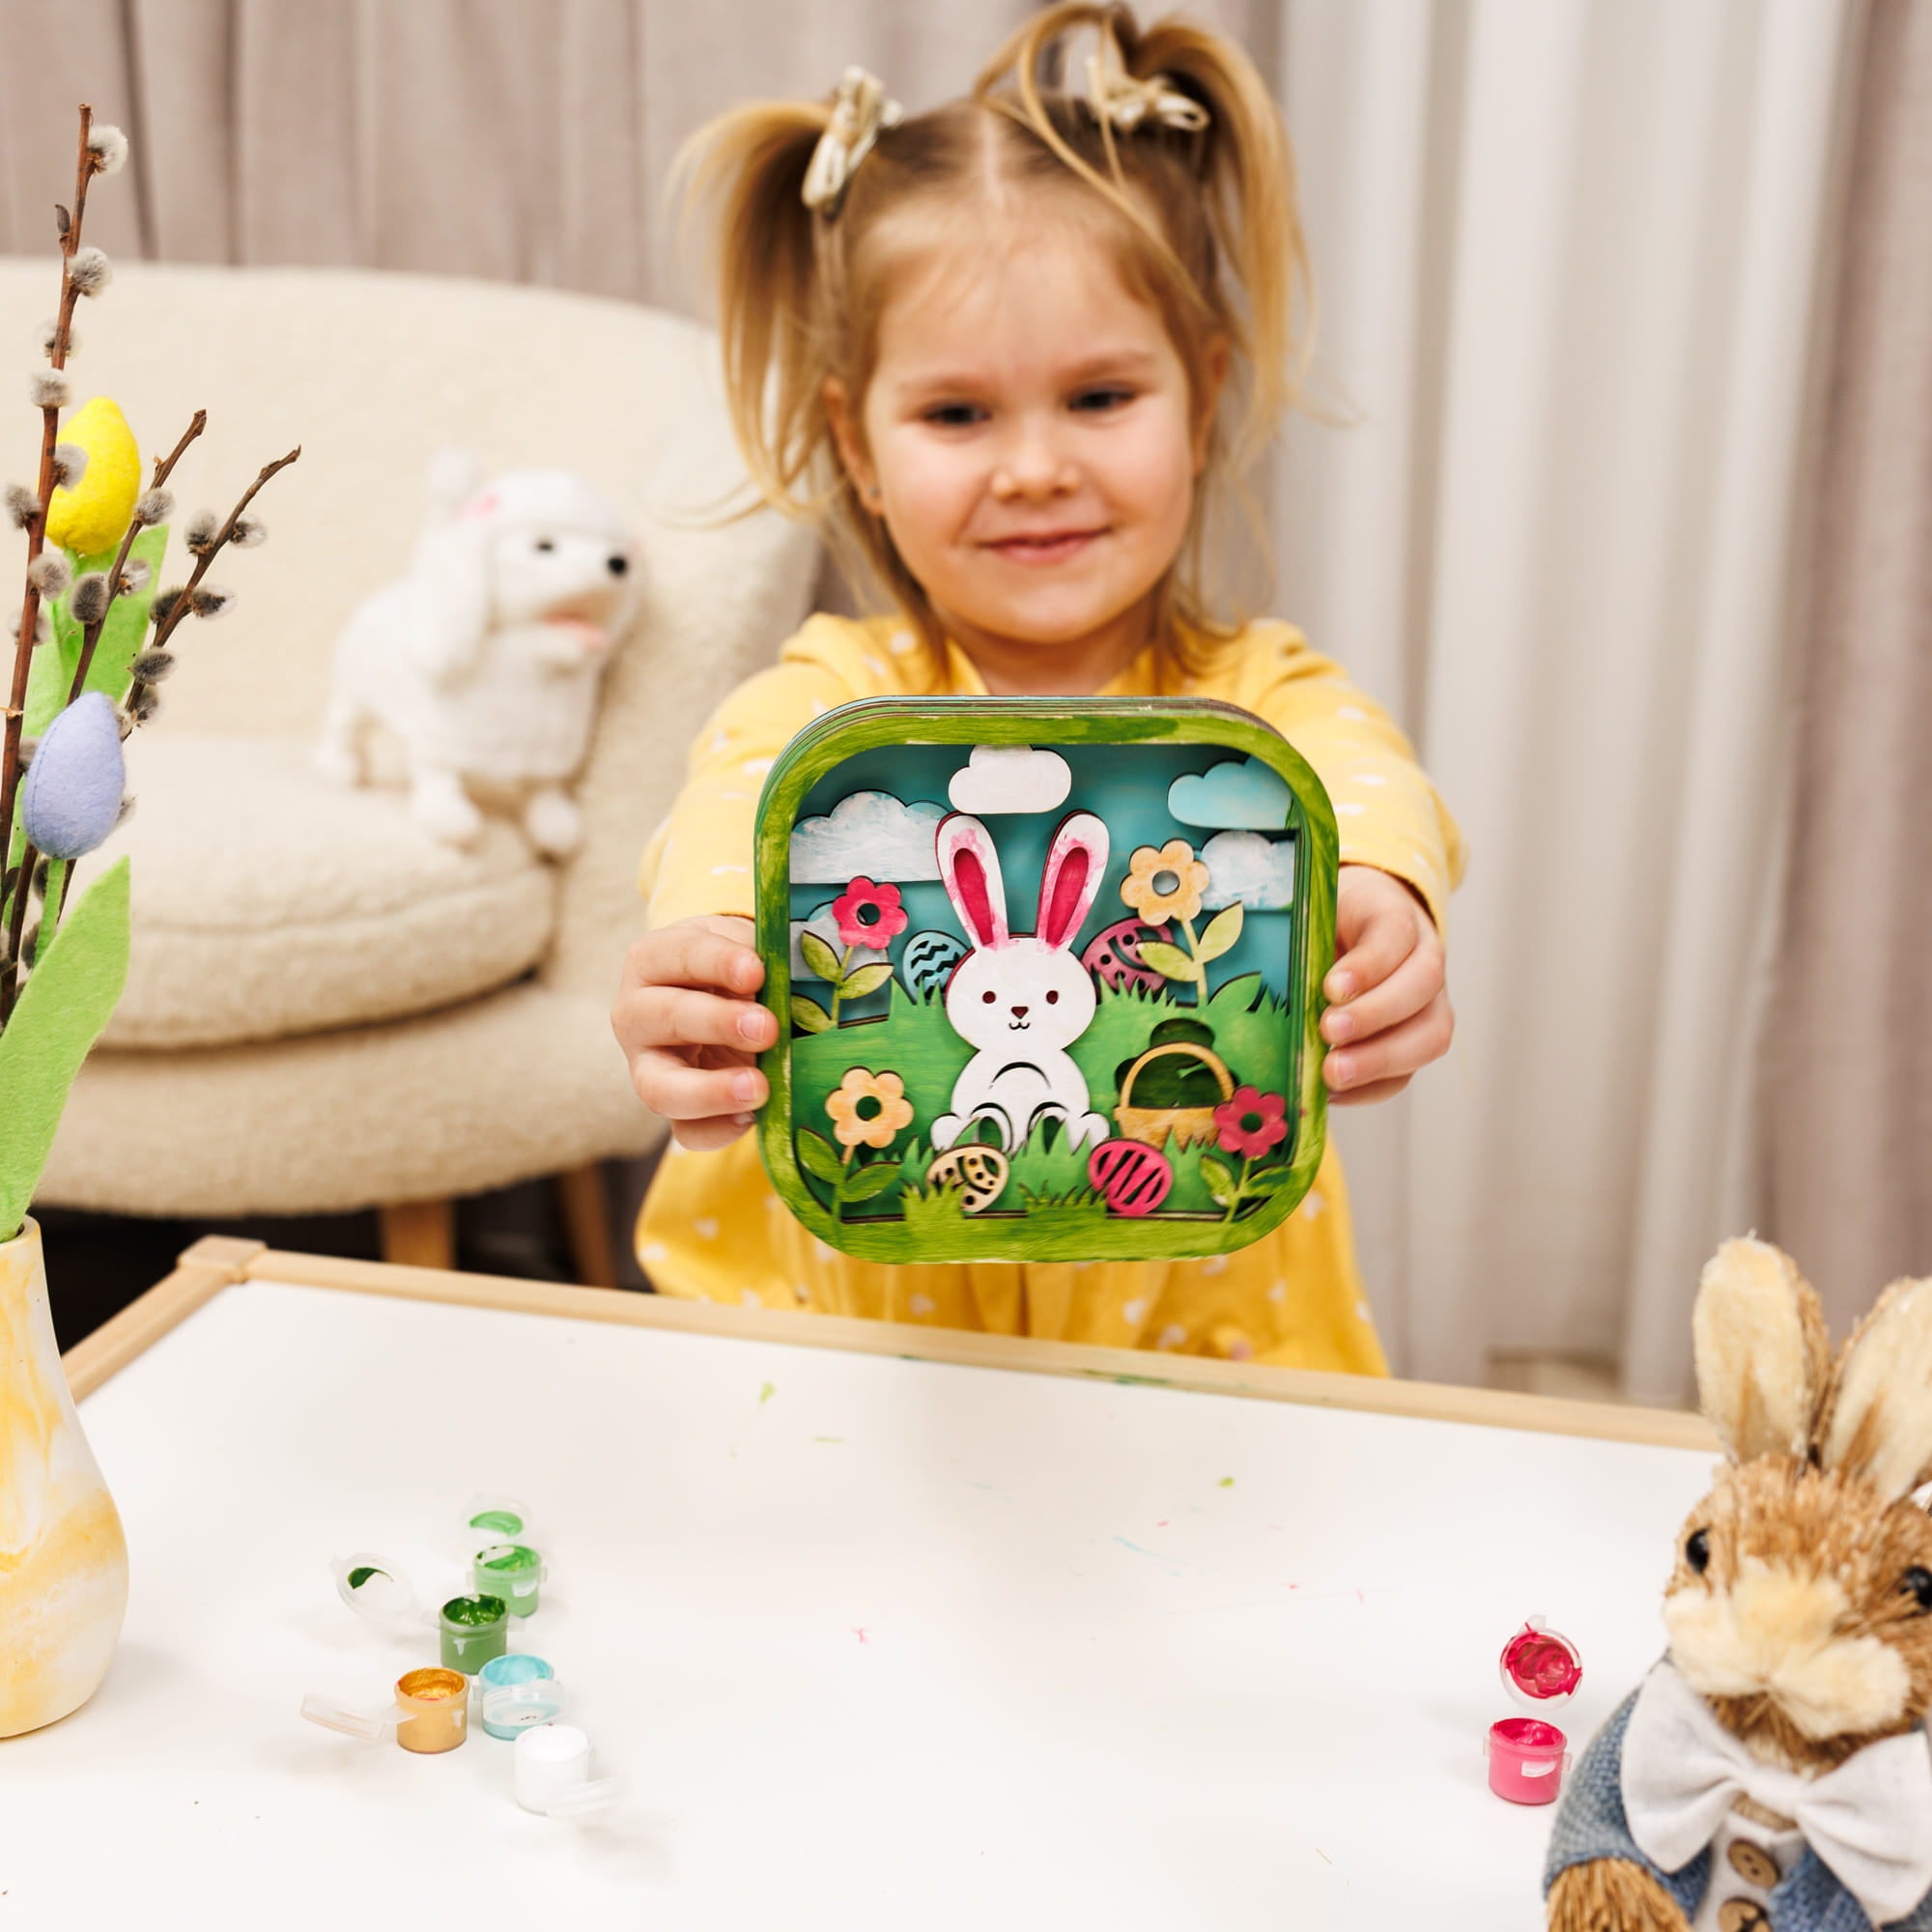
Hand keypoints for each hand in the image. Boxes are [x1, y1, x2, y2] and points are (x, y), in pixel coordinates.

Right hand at [612, 915, 776, 1151]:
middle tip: (767, 1028)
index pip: (677, 956)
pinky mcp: (669, 1105)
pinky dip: (718, 1128)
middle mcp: (636, 1012)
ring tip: (759, 1087)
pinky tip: (753, 1116)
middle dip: (717, 1022)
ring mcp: (645, 1065)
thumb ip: (765, 960)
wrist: (724, 1001)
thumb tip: (800, 979)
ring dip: (710, 1089)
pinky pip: (685, 1130)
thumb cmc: (732, 969)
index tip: (756, 971)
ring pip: (660, 1086)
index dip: (716, 962)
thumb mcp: (744, 950)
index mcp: (652, 960)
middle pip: (664, 1018)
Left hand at [1318, 866, 1452, 1106]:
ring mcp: (1429, 1005)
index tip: (1331, 986)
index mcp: (1394, 914)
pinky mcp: (1415, 1045)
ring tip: (1333, 1073)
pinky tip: (1332, 1091)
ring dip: (1380, 1059)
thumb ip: (1298, 938)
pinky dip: (1370, 1087)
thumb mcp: (1311, 915)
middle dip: (1375, 1013)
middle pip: (1421, 985)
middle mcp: (1424, 959)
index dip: (1369, 963)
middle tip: (1328, 1030)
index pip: (1395, 932)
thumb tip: (1258, 971)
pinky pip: (1406, 1074)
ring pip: (1429, 1035)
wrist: (1354, 932)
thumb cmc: (1325, 925)